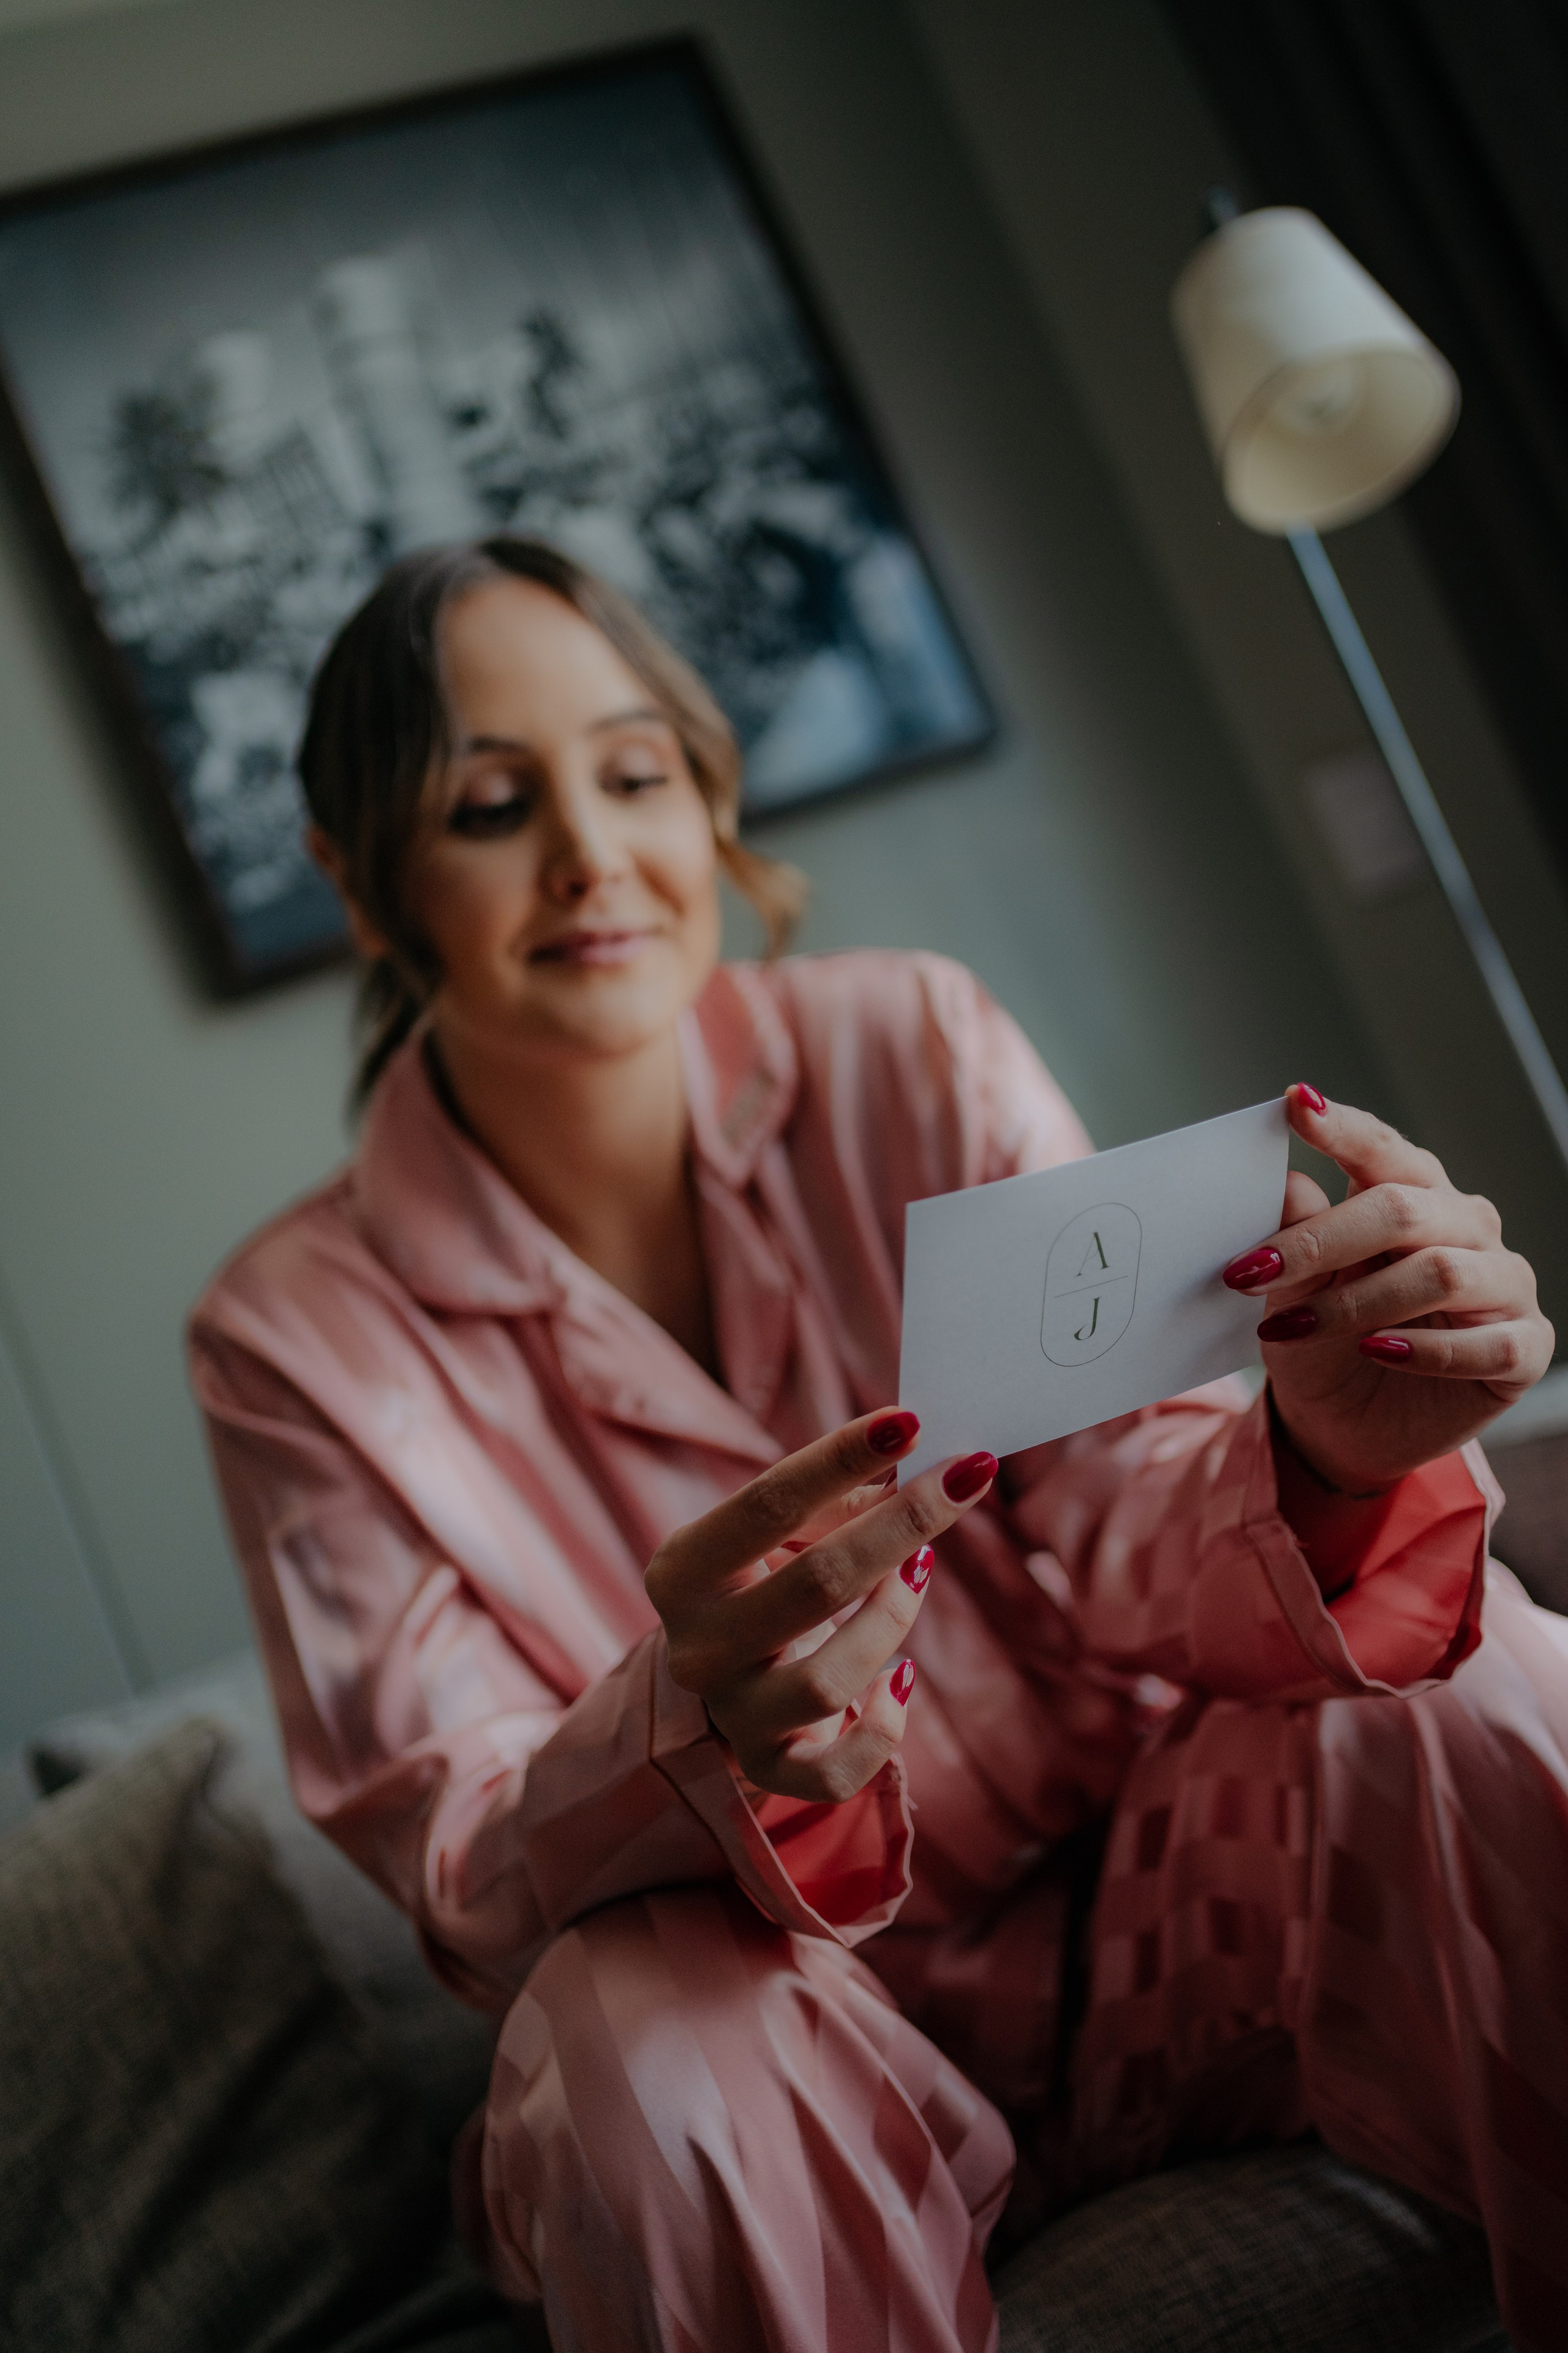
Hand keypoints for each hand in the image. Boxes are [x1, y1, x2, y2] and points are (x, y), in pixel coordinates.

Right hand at [644, 1411, 996, 1801]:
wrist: (723, 1681)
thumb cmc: (762, 1582)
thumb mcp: (777, 1536)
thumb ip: (832, 1502)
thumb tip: (905, 1466)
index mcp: (683, 1570)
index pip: (766, 1504)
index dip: (840, 1459)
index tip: (908, 1422)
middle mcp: (697, 1647)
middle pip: (813, 1585)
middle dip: (901, 1525)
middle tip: (965, 1477)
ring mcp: (732, 1714)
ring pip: (828, 1681)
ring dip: (893, 1618)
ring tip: (918, 1573)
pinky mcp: (769, 1768)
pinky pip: (834, 1774)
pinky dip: (880, 1731)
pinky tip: (900, 1683)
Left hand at [1222, 1085, 1553, 1491]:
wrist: (1344, 1429)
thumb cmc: (1322, 1346)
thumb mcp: (1292, 1292)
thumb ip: (1295, 1237)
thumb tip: (1284, 1182)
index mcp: (1413, 1195)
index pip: (1382, 1149)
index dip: (1341, 1127)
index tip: (1294, 1104)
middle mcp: (1466, 1227)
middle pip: (1404, 1209)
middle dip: (1324, 1239)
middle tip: (1251, 1270)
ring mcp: (1503, 1285)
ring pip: (1442, 1274)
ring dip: (1358, 1303)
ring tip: (1295, 1328)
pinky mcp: (1523, 1347)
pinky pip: (1486, 1344)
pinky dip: (1426, 1350)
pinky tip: (1378, 1352)